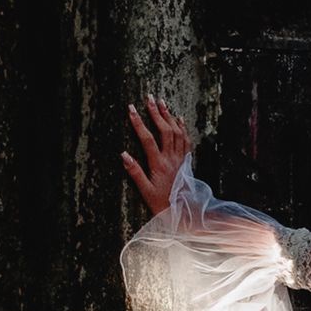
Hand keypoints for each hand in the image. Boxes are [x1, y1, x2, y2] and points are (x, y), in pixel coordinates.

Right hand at [121, 95, 191, 215]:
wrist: (183, 213)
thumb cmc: (161, 204)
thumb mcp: (144, 191)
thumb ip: (135, 172)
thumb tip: (123, 154)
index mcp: (159, 165)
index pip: (147, 139)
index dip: (139, 122)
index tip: (131, 109)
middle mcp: (171, 159)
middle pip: (165, 130)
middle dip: (156, 112)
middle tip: (149, 97)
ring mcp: (180, 159)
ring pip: (177, 132)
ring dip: (169, 116)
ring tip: (162, 102)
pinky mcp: (186, 162)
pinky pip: (186, 140)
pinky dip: (182, 127)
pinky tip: (179, 118)